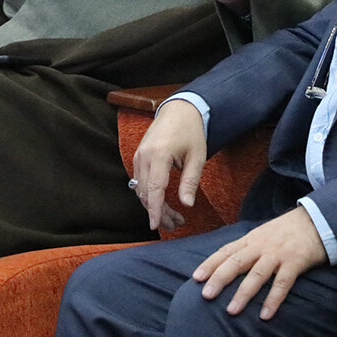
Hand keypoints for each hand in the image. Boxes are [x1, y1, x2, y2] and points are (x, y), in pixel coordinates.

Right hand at [131, 99, 206, 231]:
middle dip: (158, 212)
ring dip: (154, 206)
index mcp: (159, 155)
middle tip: (175, 225)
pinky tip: (162, 203)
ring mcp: (139, 156)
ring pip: (140, 189)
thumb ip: (190, 182)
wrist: (179, 110)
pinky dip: (149, 195)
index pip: (154, 189)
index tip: (156, 226)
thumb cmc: (190, 132)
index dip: (155, 210)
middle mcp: (144, 156)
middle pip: (145, 193)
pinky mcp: (138, 157)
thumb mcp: (197, 157)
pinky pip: (139, 181)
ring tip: (173, 218)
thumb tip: (187, 205)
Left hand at [193, 207, 326, 320]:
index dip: (210, 264)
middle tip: (206, 295)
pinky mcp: (295, 262)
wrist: (317, 219)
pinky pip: (282, 283)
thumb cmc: (287, 231)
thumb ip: (247, 248)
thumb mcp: (263, 234)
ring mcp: (278, 254)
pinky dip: (273, 299)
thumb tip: (227, 264)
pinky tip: (265, 315)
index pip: (226, 251)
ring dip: (243, 293)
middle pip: (236, 262)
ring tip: (231, 311)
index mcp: (251, 239)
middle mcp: (261, 246)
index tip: (196, 277)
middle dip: (219, 279)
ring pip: (257, 274)